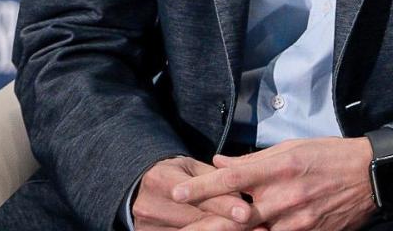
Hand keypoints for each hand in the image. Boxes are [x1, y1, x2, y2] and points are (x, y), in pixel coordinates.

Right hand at [131, 156, 258, 230]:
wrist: (140, 190)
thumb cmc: (174, 175)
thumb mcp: (191, 168)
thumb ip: (215, 178)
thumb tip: (243, 193)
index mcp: (159, 180)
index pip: (196, 195)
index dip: (222, 205)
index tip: (246, 212)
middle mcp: (150, 206)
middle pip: (195, 220)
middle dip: (226, 224)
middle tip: (253, 225)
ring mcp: (147, 227)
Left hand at [174, 137, 374, 230]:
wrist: (372, 176)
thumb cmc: (331, 156)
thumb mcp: (292, 147)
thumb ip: (254, 159)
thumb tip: (219, 163)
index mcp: (279, 167)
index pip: (232, 178)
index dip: (201, 187)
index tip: (175, 193)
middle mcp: (284, 196)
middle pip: (235, 218)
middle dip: (204, 227)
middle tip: (179, 229)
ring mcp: (296, 221)